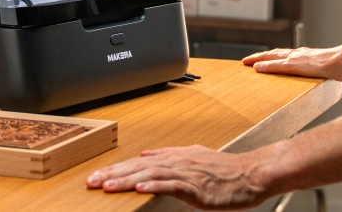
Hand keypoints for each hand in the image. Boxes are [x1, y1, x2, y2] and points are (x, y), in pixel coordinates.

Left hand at [85, 144, 267, 209]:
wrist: (251, 173)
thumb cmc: (225, 170)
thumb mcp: (193, 157)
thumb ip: (168, 156)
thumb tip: (145, 154)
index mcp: (174, 156)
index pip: (138, 162)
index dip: (115, 169)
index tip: (95, 177)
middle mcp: (177, 161)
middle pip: (138, 166)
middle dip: (112, 174)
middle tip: (90, 182)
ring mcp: (186, 173)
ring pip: (150, 174)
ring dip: (127, 179)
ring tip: (107, 186)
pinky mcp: (197, 186)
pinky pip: (172, 184)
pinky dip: (155, 184)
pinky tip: (140, 187)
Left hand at [244, 27, 341, 80]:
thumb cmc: (341, 65)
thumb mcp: (327, 68)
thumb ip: (321, 70)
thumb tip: (322, 75)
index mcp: (304, 56)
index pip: (283, 55)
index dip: (270, 57)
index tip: (260, 60)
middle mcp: (298, 54)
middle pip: (274, 54)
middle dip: (259, 57)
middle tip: (246, 61)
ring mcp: (297, 59)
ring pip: (273, 57)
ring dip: (258, 59)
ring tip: (246, 62)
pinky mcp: (298, 65)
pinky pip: (278, 66)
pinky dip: (266, 66)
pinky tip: (257, 68)